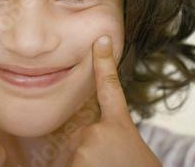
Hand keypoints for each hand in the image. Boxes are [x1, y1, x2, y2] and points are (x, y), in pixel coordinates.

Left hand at [64, 36, 160, 166]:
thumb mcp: (130, 152)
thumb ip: (110, 140)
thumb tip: (87, 145)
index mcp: (120, 127)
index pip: (110, 88)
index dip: (104, 63)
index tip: (101, 39)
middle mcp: (101, 132)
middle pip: (77, 140)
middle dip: (82, 158)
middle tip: (109, 166)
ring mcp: (87, 147)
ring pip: (69, 159)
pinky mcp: (77, 161)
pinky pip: (64, 164)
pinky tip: (96, 158)